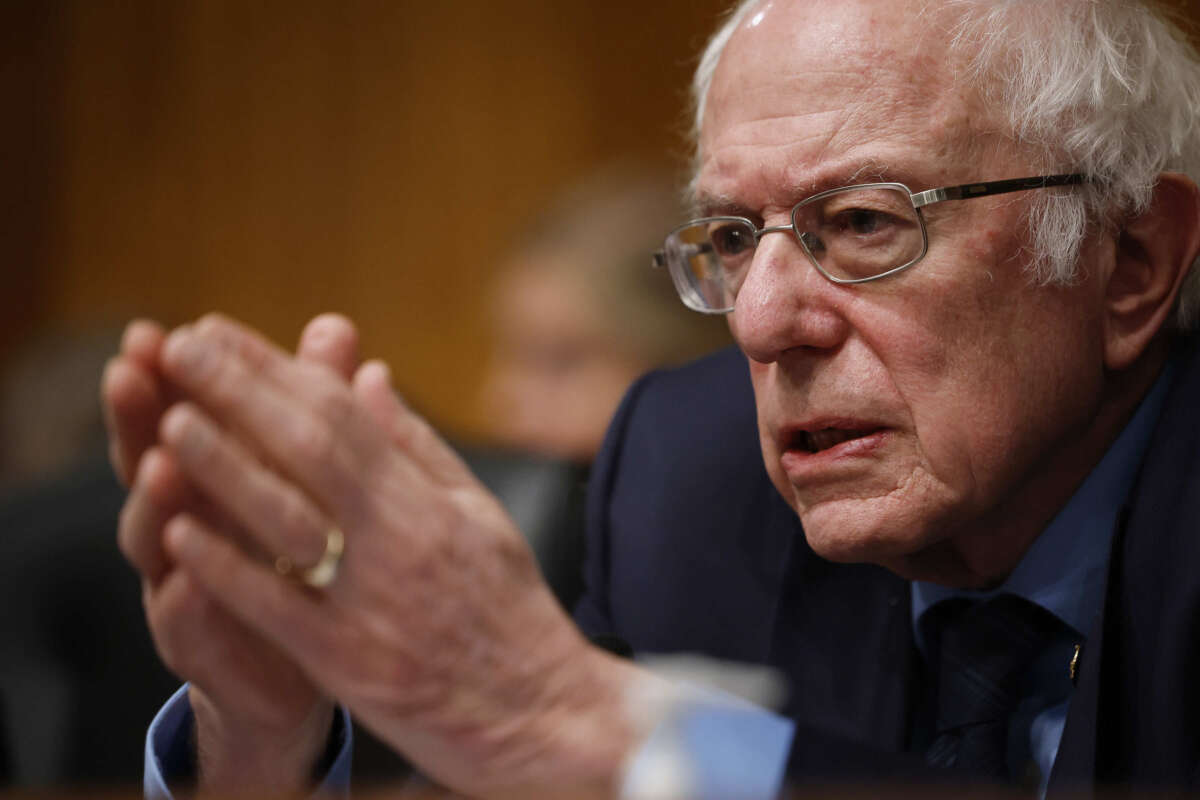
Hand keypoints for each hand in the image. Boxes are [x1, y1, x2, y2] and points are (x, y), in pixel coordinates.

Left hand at [151, 315, 643, 797]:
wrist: (538, 712)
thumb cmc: (506, 609)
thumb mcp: (478, 514)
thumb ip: (417, 447)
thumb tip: (368, 375)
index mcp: (429, 501)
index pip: (344, 415)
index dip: (277, 369)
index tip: (221, 334)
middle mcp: (399, 541)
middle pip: (311, 450)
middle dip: (240, 394)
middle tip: (180, 349)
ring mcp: (370, 603)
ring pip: (288, 521)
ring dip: (225, 468)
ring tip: (169, 419)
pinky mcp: (347, 665)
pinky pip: (278, 611)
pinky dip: (229, 571)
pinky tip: (181, 533)